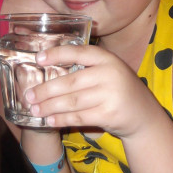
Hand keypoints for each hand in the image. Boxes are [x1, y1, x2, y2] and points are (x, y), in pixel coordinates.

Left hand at [24, 45, 163, 138]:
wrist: (143, 115)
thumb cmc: (118, 89)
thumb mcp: (108, 71)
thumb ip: (86, 68)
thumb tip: (49, 68)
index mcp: (107, 58)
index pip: (79, 52)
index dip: (57, 54)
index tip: (38, 59)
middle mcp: (110, 74)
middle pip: (71, 82)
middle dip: (46, 90)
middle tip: (29, 95)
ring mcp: (110, 94)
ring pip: (72, 101)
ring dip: (50, 106)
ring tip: (35, 110)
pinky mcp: (109, 114)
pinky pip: (79, 117)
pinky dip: (62, 119)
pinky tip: (50, 120)